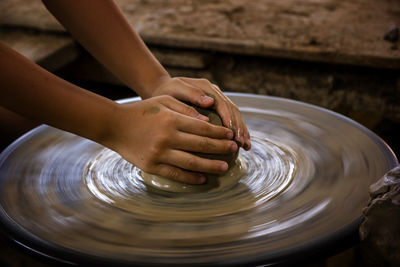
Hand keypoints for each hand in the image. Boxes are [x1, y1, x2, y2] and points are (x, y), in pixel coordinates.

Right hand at [106, 95, 237, 183]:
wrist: (114, 126)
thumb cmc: (141, 111)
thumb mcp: (163, 102)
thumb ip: (186, 109)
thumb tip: (208, 120)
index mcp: (171, 120)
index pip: (202, 128)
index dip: (219, 133)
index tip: (230, 135)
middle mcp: (167, 137)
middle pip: (201, 145)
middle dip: (220, 148)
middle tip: (233, 150)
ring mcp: (159, 154)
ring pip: (192, 162)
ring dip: (211, 165)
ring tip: (224, 167)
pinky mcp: (152, 166)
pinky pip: (176, 174)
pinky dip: (191, 177)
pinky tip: (203, 178)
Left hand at [149, 77, 250, 149]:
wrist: (160, 90)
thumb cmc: (165, 91)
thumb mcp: (174, 89)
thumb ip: (191, 94)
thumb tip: (210, 102)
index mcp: (206, 88)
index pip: (223, 104)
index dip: (229, 120)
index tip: (232, 135)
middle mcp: (214, 93)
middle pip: (232, 110)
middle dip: (238, 127)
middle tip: (241, 144)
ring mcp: (216, 100)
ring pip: (233, 115)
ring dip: (241, 130)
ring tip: (246, 146)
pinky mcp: (215, 109)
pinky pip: (228, 120)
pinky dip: (235, 131)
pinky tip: (240, 144)